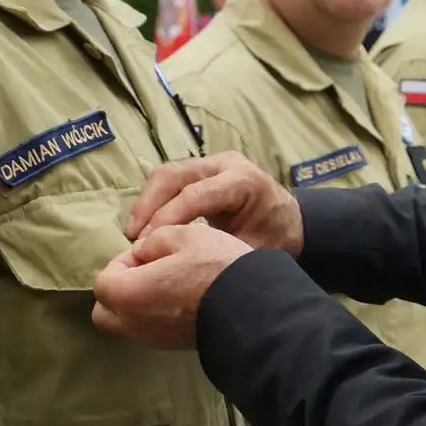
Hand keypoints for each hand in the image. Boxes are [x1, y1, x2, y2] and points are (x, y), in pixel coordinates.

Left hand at [92, 224, 249, 349]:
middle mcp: (135, 323)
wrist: (253, 308)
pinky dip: (157, 316)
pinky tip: (185, 299)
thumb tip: (143, 253)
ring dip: (138, 303)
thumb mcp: (186, 235)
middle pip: (105, 311)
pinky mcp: (175, 347)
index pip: (103, 281)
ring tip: (170, 284)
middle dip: (120, 289)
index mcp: (130, 294)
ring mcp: (155, 339)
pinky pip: (151, 331)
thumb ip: (154, 239)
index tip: (148, 253)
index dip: (121, 262)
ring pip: (128, 324)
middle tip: (149, 271)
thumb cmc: (216, 267)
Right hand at [125, 151, 304, 257]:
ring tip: (134, 233)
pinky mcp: (203, 169)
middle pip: (174, 175)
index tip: (146, 245)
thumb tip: (175, 262)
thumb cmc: (276, 239)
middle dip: (149, 205)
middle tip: (133, 237)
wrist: (292, 223)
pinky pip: (172, 177)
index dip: (166, 219)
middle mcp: (226, 164)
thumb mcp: (252, 251)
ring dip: (147, 201)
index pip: (195, 195)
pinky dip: (154, 198)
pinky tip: (145, 225)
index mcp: (243, 181)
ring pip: (168, 172)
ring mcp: (213, 162)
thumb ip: (216, 253)